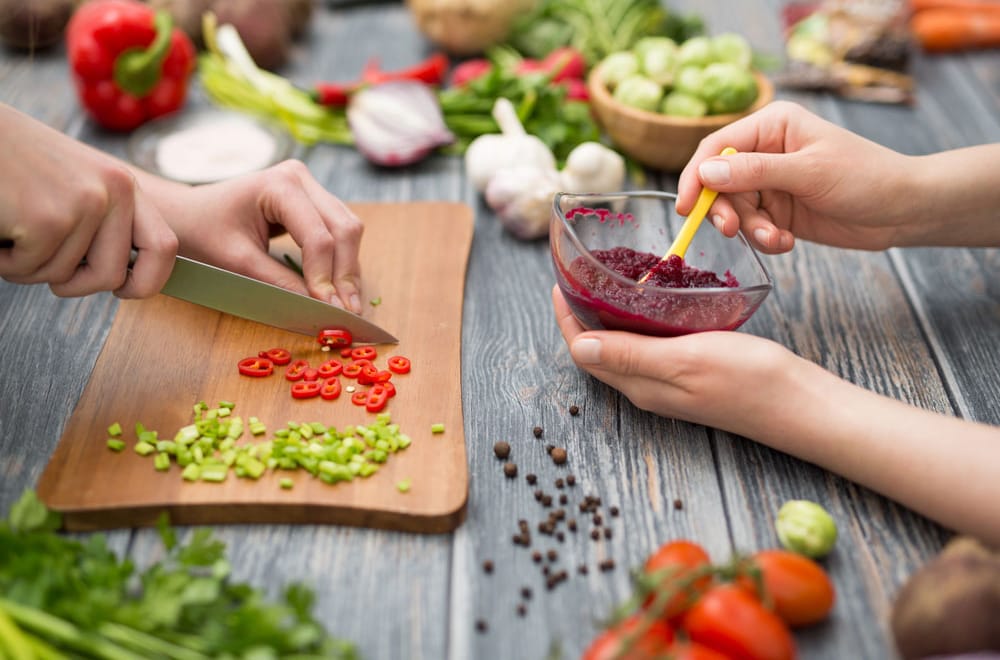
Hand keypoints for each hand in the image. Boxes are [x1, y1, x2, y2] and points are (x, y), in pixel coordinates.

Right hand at [0, 104, 177, 297]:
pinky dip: (4, 261)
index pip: (164, 248)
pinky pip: (29, 270)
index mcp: (124, 185)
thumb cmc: (14, 161)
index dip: (147, 281)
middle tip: (40, 260)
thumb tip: (125, 277)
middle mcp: (114, 191)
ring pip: (63, 277)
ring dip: (28, 266)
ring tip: (13, 228)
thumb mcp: (77, 184)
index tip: (123, 290)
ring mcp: (84, 204)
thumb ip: (105, 221)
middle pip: (111, 277)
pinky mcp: (47, 219)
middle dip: (73, 283)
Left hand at [154, 160, 364, 312]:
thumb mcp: (237, 262)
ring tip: (348, 304)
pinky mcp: (313, 201)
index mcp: (279, 185)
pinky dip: (342, 261)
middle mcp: (301, 178)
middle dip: (346, 274)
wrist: (185, 215)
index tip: (330, 310)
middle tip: (348, 312)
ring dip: (349, 269)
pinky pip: (340, 231)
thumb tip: (318, 309)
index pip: (318, 236)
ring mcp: (310, 187)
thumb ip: (279, 283)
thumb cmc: (201, 232)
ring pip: (349, 230)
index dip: (325, 276)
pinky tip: (340, 287)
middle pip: (345, 229)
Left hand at [552, 286, 797, 437]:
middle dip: (583, 313)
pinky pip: (652, 346)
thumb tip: (579, 347)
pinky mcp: (692, 375)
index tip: (560, 281)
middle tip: (579, 275)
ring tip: (607, 281)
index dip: (568, 317)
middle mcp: (648, 387)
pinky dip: (641, 320)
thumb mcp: (686, 360)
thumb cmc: (750, 381)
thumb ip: (632, 355)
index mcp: (640, 385)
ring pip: (624, 347)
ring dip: (609, 316)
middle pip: (600, 349)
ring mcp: (670, 383)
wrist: (801, 404)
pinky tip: (653, 301)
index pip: (586, 350)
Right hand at [677, 101, 913, 253]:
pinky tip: (787, 241)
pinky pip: (752, 226)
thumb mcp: (808, 172)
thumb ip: (754, 172)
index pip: (716, 147)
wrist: (902, 210)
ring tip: (777, 238)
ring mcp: (771, 182)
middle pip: (719, 182)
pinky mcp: (778, 209)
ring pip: (735, 209)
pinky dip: (764, 238)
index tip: (686, 207)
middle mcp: (765, 151)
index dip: (695, 176)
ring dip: (751, 229)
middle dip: (725, 209)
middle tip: (731, 230)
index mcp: (771, 125)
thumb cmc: (865, 177)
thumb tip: (705, 173)